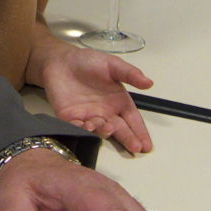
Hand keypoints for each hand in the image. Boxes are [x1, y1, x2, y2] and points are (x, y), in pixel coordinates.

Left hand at [29, 39, 155, 153]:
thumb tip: (149, 83)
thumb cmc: (88, 61)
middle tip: (135, 149)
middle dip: (128, 139)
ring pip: (99, 130)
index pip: (133, 120)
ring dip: (104, 131)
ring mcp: (89, 117)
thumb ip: (130, 74)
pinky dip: (82, 130)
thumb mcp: (112, 65)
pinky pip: (78, 128)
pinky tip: (86, 127)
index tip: (147, 145)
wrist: (61, 61)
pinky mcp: (71, 118)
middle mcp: (106, 112)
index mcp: (119, 102)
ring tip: (107, 128)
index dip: (140, 132)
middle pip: (120, 130)